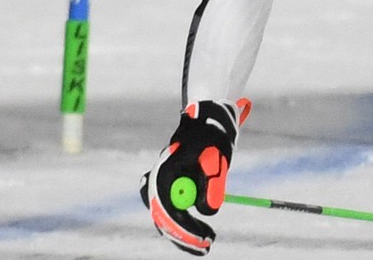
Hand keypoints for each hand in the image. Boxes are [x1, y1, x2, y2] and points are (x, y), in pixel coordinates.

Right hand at [139, 98, 250, 255]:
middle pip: (164, 219)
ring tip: (207, 244)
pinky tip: (200, 236)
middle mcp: (156, 183)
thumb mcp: (216, 156)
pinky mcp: (168, 194)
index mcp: (163, 172)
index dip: (185, 228)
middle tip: (207, 247)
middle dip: (185, 237)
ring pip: (167, 222)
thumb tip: (207, 211)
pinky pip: (172, 218)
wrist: (205, 125)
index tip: (204, 238)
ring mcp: (160, 190)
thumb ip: (212, 182)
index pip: (169, 208)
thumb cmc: (211, 137)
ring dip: (186, 236)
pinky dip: (186, 229)